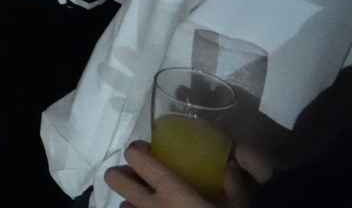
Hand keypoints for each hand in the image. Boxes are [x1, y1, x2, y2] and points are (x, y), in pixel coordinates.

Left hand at [105, 140, 257, 207]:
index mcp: (171, 191)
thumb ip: (231, 180)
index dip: (137, 149)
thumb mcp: (238, 203)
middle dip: (124, 172)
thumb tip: (229, 165)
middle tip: (142, 174)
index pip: (135, 157)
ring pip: (122, 203)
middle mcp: (150, 206)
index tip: (148, 151)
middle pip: (113, 178)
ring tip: (152, 201)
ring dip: (133, 199)